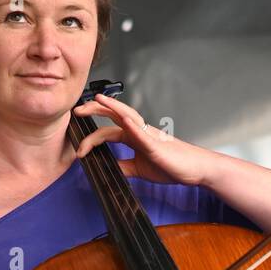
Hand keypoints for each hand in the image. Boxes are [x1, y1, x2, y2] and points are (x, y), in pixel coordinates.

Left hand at [72, 93, 212, 186]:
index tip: (79, 151)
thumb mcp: (140, 169)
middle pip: (115, 115)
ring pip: (128, 116)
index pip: (108, 131)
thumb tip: (108, 168)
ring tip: (97, 100)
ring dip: (113, 107)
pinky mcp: (157, 146)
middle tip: (77, 109)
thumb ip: (124, 166)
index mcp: (134, 137)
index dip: (91, 138)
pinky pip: (144, 134)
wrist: (193, 169)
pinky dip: (133, 126)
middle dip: (95, 110)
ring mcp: (149, 136)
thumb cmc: (171, 166)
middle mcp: (140, 131)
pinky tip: (124, 119)